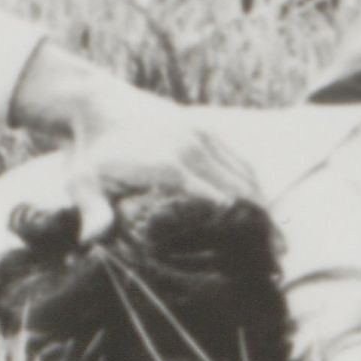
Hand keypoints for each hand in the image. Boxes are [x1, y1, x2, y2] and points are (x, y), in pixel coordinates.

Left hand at [51, 73, 256, 242]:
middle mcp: (194, 148)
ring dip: (263, 204)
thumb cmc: (89, 151)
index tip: (258, 258)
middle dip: (263, 225)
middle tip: (278, 257)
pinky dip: (253, 183)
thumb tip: (92, 241)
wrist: (93, 102)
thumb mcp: (82, 183)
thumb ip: (93, 212)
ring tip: (276, 236)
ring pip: (246, 173)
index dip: (242, 231)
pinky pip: (237, 158)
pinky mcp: (203, 128)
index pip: (220, 203)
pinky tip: (258, 203)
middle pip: (243, 191)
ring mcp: (202, 135)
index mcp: (171, 165)